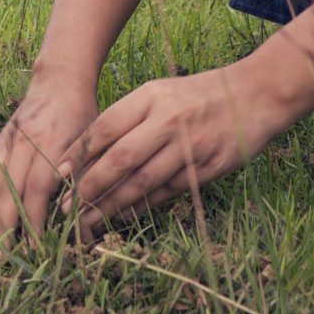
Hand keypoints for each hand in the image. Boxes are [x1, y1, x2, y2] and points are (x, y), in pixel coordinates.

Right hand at [0, 79, 98, 245]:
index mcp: (51, 142)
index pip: (38, 188)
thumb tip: (80, 226)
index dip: (36, 220)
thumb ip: (84, 180)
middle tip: (8, 259)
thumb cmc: (83, 116)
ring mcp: (7, 141)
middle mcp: (24, 142)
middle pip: (9, 190)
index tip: (38, 248)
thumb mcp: (91, 144)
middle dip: (8, 228)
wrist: (59, 80)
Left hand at [61, 64, 288, 239]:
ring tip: (90, 220)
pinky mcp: (208, 166)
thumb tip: (87, 152)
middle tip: (67, 207)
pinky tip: (124, 215)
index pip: (105, 127)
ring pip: (143, 181)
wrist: (254, 95)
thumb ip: (128, 118)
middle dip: (90, 185)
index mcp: (150, 97)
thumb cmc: (196, 96)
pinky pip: (168, 191)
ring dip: (113, 204)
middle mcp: (167, 120)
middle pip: (120, 158)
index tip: (59, 172)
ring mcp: (189, 145)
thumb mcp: (159, 94)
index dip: (79, 152)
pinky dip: (143, 206)